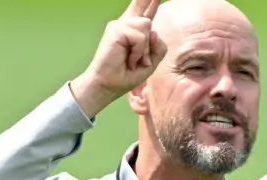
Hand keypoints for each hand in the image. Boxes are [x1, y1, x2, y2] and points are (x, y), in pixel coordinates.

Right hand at [70, 0, 165, 118]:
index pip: (144, 11)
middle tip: (153, 2)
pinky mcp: (116, 29)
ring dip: (145, 49)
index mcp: (134, 30)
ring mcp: (120, 24)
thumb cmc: (127, 74)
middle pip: (141, 3)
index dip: (150, 1)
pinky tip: (129, 60)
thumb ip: (158, 47)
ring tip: (133, 60)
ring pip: (147, 26)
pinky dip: (139, 52)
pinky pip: (140, 38)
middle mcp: (126, 23)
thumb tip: (153, 30)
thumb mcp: (150, 62)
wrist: (108, 84)